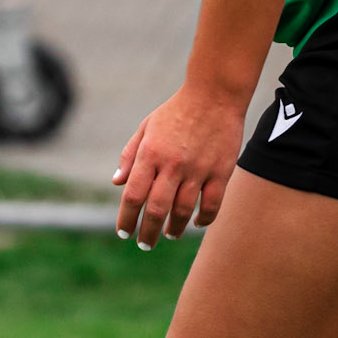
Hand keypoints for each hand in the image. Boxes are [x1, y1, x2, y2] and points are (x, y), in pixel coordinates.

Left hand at [112, 84, 246, 248]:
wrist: (214, 94)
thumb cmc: (176, 111)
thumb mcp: (146, 127)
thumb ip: (130, 155)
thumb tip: (116, 183)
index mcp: (150, 153)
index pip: (133, 195)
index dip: (126, 218)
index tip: (124, 232)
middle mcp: (172, 164)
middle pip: (156, 209)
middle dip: (148, 232)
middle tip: (145, 244)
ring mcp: (198, 169)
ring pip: (183, 210)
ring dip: (174, 228)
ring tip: (169, 234)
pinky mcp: (221, 171)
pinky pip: (212, 204)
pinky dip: (203, 218)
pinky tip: (195, 223)